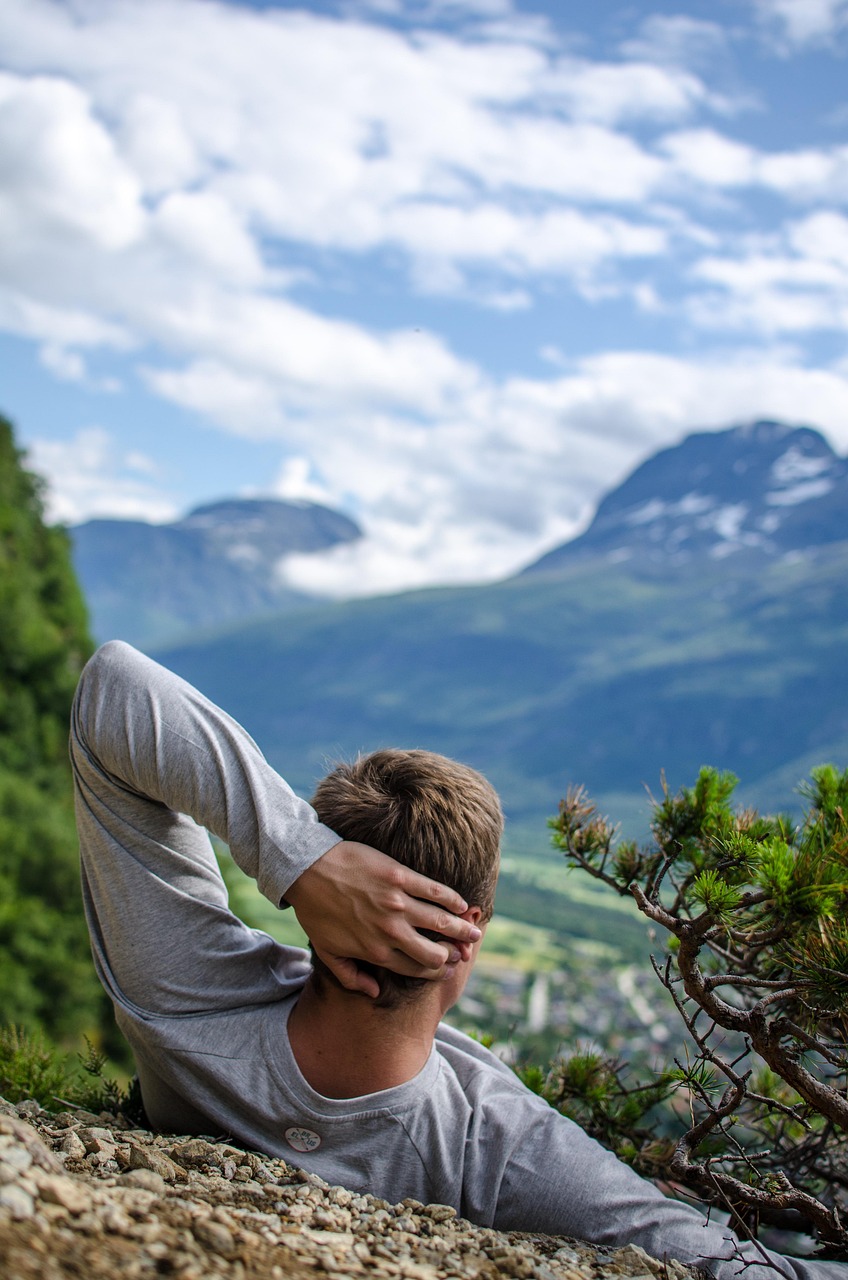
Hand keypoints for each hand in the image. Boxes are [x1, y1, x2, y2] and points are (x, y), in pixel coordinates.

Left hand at [285, 840, 482, 997]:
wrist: (307, 870)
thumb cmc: (315, 911)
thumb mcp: (327, 952)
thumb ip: (351, 977)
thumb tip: (375, 992)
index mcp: (376, 952)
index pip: (417, 969)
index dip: (437, 971)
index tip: (448, 968)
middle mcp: (391, 931)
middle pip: (435, 951)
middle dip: (454, 954)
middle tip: (464, 950)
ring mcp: (397, 903)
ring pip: (441, 922)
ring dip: (462, 928)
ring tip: (474, 930)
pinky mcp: (400, 877)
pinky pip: (435, 891)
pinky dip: (452, 899)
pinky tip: (461, 903)